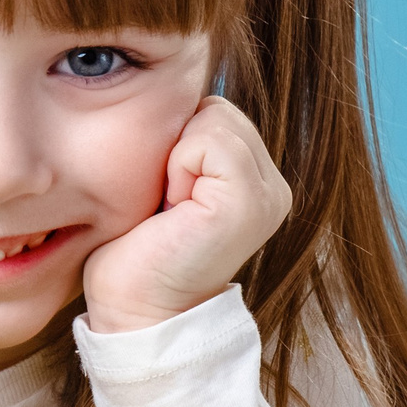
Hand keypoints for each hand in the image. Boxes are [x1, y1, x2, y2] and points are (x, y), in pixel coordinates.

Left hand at [80, 96, 291, 333]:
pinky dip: (177, 166)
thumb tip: (168, 91)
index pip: (213, 111)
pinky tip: (173, 210)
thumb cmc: (134, 256)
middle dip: (175, 144)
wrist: (135, 315)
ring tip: (168, 208)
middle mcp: (272, 186)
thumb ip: (185, 145)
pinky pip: (208, 138)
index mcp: (256, 181)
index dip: (175, 142)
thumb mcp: (164, 184)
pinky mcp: (249, 200)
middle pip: (214, 108)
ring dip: (173, 157)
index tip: (162, 198)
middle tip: (164, 205)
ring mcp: (267, 194)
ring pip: (212, 116)